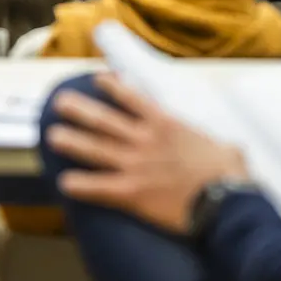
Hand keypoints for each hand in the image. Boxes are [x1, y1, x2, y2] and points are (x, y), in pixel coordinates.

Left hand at [45, 73, 248, 233]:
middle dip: (79, 110)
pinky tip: (63, 182)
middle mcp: (144, 139)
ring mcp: (135, 165)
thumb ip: (217, 144)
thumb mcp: (225, 149)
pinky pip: (99, 187)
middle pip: (104, 120)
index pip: (132, 98)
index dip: (112, 87)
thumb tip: (229, 150)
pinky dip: (80, 185)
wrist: (223, 201)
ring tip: (52, 136)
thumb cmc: (228, 175)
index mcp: (165, 124)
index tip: (96, 79)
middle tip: (59, 102)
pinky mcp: (132, 192)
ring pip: (95, 149)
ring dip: (72, 141)